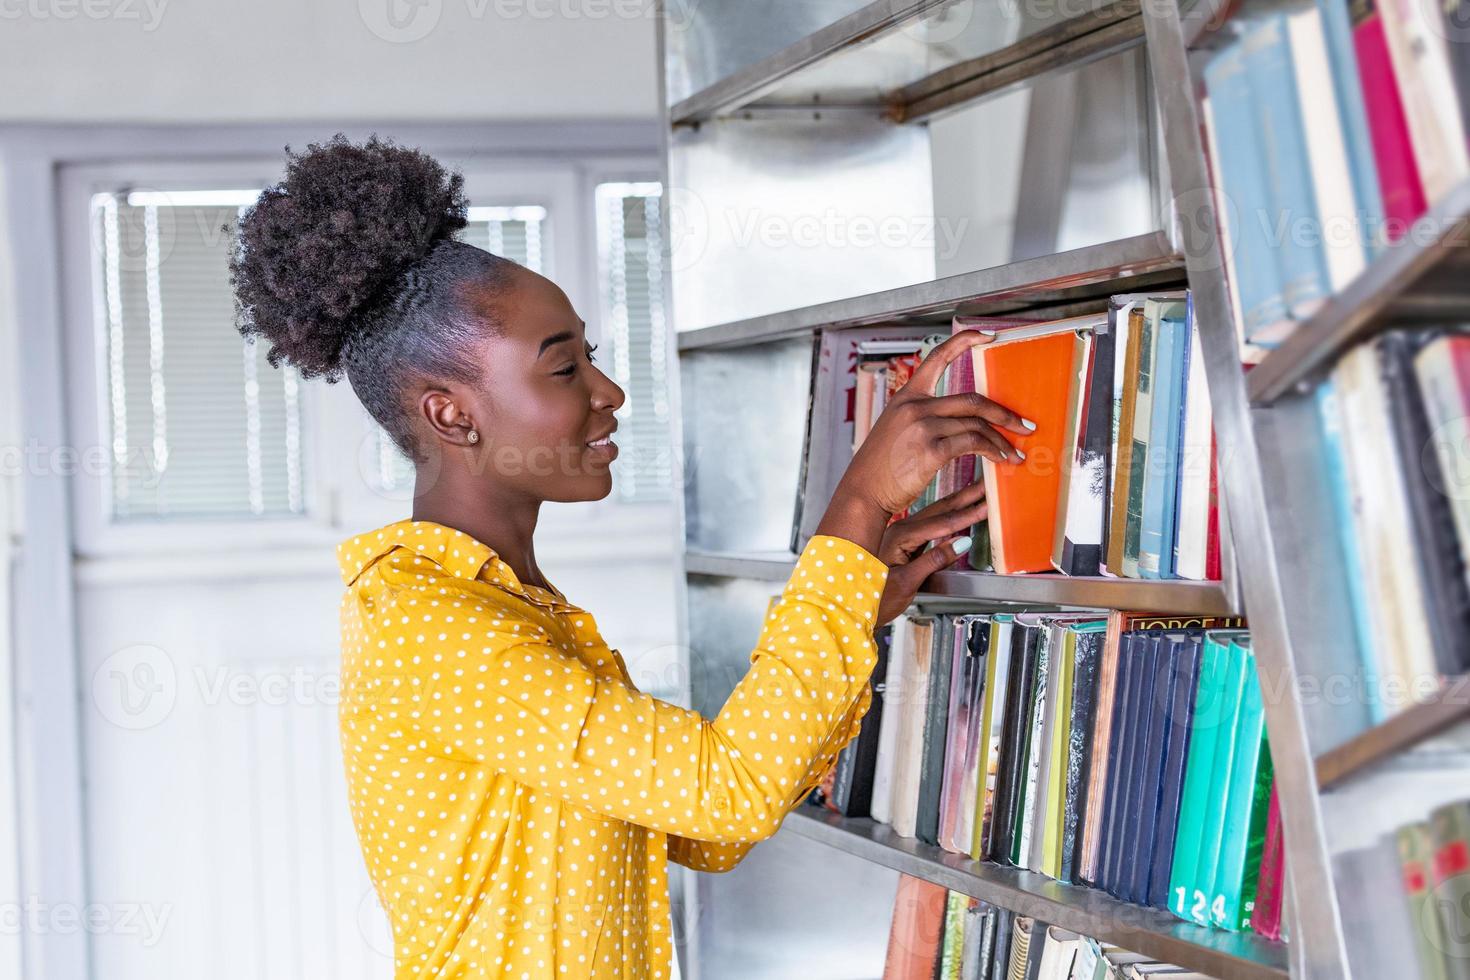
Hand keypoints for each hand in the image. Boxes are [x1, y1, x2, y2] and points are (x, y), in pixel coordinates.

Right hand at [815, 329, 1028, 558]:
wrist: (862, 492)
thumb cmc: (880, 467)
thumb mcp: (894, 431)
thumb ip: (920, 418)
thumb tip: (956, 420)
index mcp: (906, 397)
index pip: (937, 358)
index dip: (964, 342)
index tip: (988, 335)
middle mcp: (915, 406)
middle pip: (973, 399)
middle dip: (1005, 413)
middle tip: (1024, 425)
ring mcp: (923, 426)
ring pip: (977, 424)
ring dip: (1001, 440)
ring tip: (1015, 454)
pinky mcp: (931, 450)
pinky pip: (973, 443)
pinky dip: (992, 451)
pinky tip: (1000, 460)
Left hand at [875, 480, 987, 625]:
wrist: (849, 607)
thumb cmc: (873, 598)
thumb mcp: (906, 582)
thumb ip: (934, 561)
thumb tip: (960, 543)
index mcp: (899, 537)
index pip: (941, 524)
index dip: (966, 515)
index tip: (985, 505)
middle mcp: (898, 530)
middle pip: (938, 511)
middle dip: (965, 498)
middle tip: (985, 485)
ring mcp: (899, 535)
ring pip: (934, 515)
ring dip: (957, 504)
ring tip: (976, 492)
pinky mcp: (902, 543)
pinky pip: (929, 526)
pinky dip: (946, 517)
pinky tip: (956, 512)